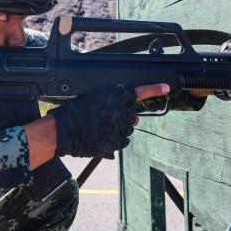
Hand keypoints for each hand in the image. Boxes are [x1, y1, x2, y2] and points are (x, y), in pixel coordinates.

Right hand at [52, 83, 168, 158]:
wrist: (64, 130)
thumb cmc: (75, 112)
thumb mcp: (93, 97)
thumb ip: (113, 100)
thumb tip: (130, 112)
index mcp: (113, 96)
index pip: (138, 92)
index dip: (154, 89)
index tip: (167, 88)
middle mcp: (118, 111)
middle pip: (133, 115)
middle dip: (126, 118)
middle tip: (111, 120)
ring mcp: (117, 127)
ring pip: (128, 129)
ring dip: (121, 130)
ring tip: (103, 130)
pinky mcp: (114, 142)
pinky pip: (123, 141)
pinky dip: (117, 141)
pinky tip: (104, 138)